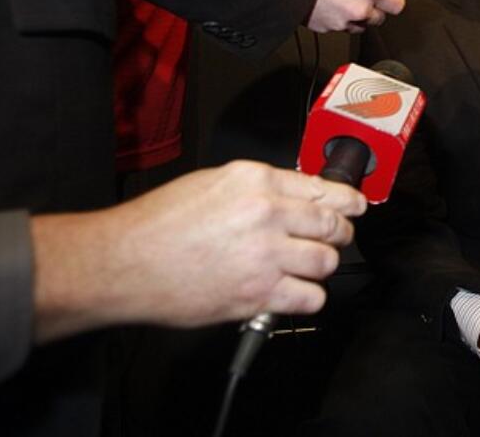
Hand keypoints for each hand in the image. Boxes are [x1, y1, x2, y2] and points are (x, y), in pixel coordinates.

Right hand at [30, 161, 366, 342]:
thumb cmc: (157, 224)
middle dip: (341, 234)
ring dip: (323, 266)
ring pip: (326, 262)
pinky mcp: (257, 294)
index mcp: (255, 181)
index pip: (323, 189)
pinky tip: (295, 293)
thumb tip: (295, 195)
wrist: (123, 262)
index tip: (356, 207)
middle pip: (332, 225)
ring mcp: (264, 256)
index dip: (348, 201)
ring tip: (310, 267)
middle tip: (336, 240)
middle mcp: (266, 214)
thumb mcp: (212, 183)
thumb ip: (258, 187)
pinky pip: (309, 298)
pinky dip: (308, 298)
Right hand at [305, 0, 404, 31]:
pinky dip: (333, 19)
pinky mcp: (324, 28)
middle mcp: (359, 8)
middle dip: (373, 9)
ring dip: (354, 17)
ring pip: (357, 26)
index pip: (396, 4)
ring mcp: (342, 21)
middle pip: (378, 18)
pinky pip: (335, 27)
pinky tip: (326, 5)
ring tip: (344, 2)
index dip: (393, 0)